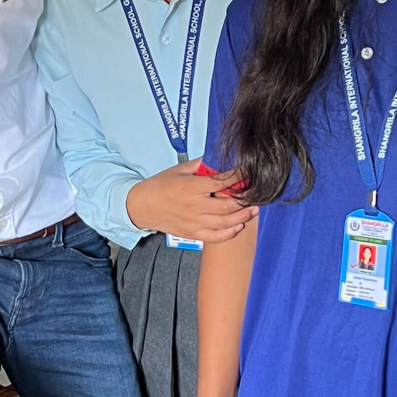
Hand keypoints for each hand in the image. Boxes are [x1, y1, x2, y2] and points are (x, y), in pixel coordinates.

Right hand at [126, 159, 257, 242]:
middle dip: (244, 200)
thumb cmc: (158, 186)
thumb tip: (216, 159)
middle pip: (227, 205)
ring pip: (224, 223)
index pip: (220, 183)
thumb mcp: (177, 170)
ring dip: (242, 217)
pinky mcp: (192, 234)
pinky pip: (214, 237)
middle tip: (256, 195)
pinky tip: (238, 227)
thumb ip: (198, 165)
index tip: (248, 173)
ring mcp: (194, 222)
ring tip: (253, 210)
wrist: (141, 207)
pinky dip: (228, 234)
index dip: (237, 178)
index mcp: (191, 187)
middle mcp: (194, 206)